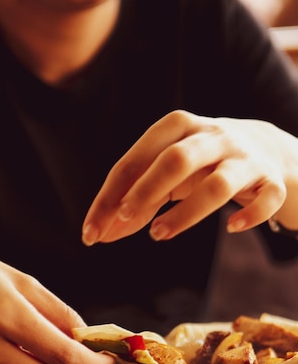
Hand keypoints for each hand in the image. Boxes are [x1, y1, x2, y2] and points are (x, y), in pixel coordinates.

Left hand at [82, 110, 297, 243]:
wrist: (270, 149)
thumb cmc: (206, 163)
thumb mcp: (169, 174)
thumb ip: (138, 200)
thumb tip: (101, 234)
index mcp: (178, 128)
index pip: (136, 160)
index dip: (109, 197)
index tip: (90, 232)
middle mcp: (213, 137)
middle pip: (175, 161)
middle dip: (143, 192)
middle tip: (121, 220)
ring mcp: (246, 158)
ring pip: (218, 184)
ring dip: (187, 213)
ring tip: (159, 234)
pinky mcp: (274, 180)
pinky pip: (266, 197)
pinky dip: (250, 214)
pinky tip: (233, 228)